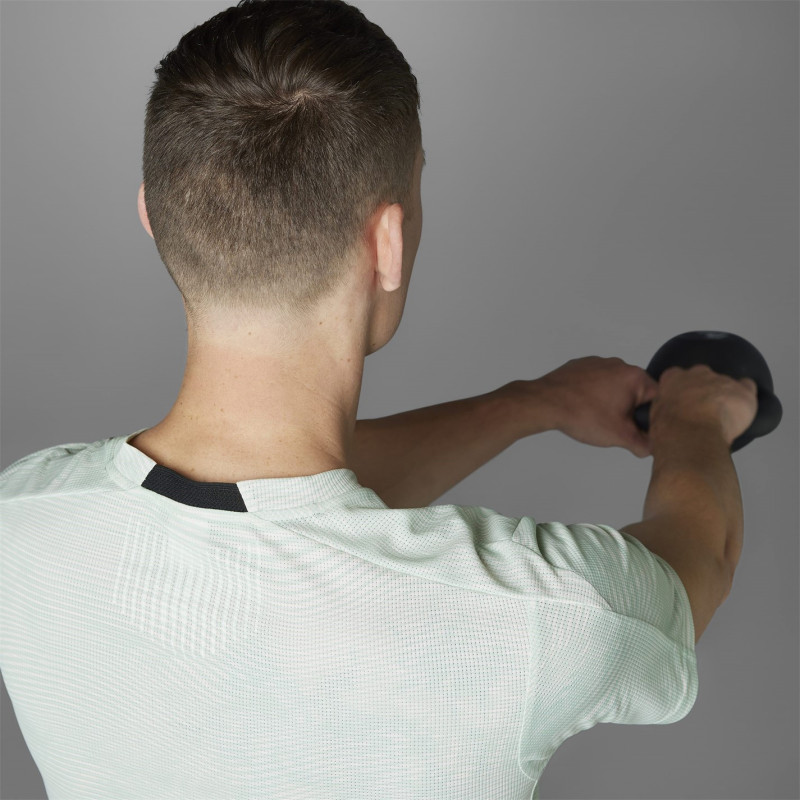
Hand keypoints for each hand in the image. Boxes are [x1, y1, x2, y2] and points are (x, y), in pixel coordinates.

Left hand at [536, 356, 659, 457]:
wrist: (544, 403)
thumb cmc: (582, 415)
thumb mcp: (620, 436)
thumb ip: (644, 444)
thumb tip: (652, 447)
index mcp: (634, 377)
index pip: (659, 397)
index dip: (653, 416)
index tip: (642, 428)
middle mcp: (618, 364)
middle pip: (636, 391)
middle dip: (630, 410)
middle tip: (617, 426)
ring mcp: (597, 362)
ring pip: (614, 386)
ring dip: (611, 401)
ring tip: (596, 417)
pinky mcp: (579, 365)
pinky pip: (595, 381)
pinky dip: (593, 394)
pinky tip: (583, 408)